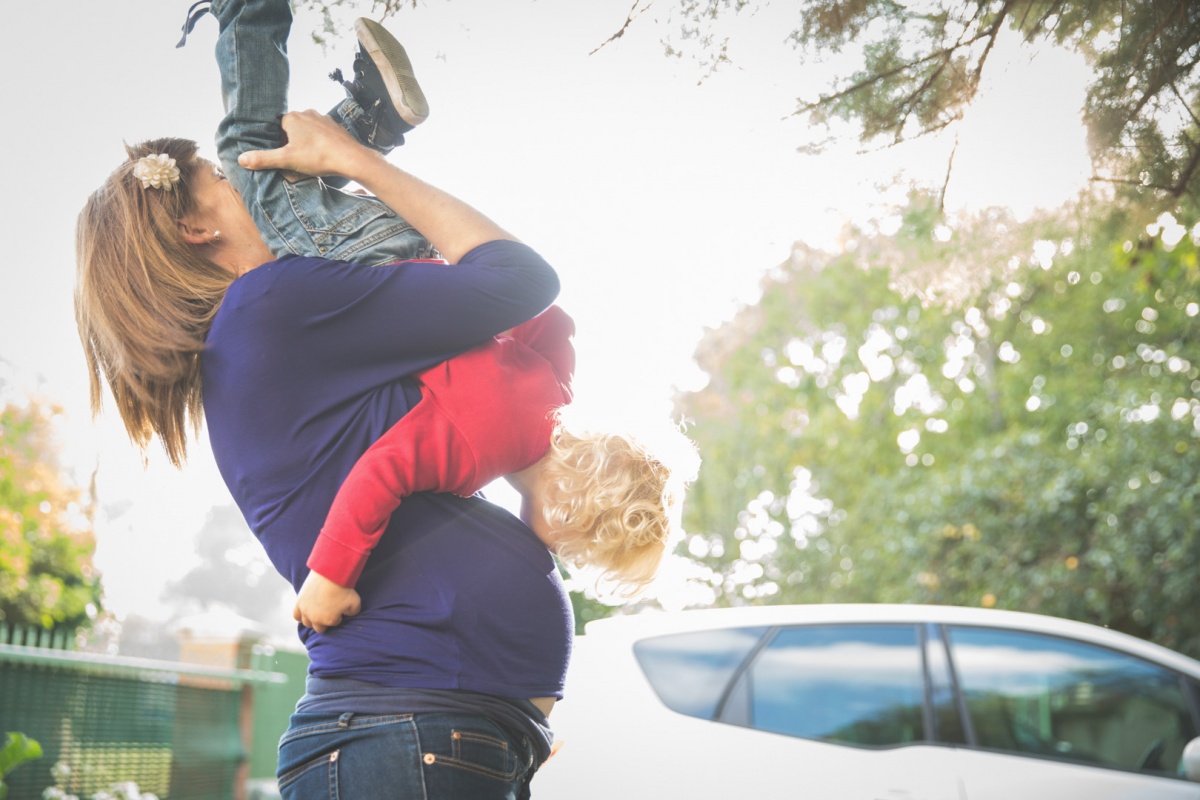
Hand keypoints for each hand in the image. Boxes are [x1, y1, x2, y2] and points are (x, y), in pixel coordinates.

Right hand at [238, 110, 374, 179]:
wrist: (351, 158)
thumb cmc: (318, 157)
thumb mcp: (287, 160)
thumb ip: (264, 159)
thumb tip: (241, 159)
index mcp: (292, 118)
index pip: (277, 127)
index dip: (278, 142)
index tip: (284, 155)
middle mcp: (307, 113)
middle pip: (293, 128)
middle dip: (292, 142)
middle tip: (297, 159)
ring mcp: (323, 118)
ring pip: (308, 130)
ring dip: (307, 142)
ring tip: (311, 158)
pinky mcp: (336, 126)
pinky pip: (323, 134)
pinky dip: (321, 142)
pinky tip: (323, 154)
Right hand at [294, 569, 361, 632]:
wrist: (330, 573)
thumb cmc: (344, 588)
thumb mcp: (355, 602)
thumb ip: (353, 612)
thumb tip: (348, 614)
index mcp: (329, 620)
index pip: (334, 623)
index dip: (338, 616)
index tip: (339, 608)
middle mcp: (315, 619)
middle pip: (319, 628)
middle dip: (325, 621)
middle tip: (329, 611)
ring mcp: (305, 611)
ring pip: (307, 623)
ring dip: (312, 620)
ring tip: (318, 611)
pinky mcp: (299, 602)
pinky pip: (296, 615)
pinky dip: (300, 615)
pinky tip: (306, 612)